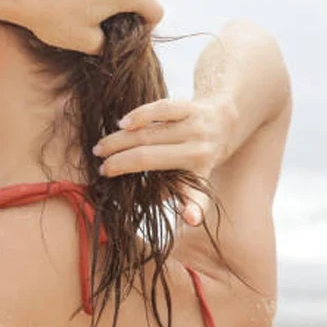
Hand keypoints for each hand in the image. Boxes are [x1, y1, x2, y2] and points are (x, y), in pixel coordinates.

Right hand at [92, 96, 236, 225]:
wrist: (226, 122)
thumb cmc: (200, 156)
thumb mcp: (195, 179)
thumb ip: (174, 194)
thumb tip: (150, 205)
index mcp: (201, 174)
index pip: (196, 195)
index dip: (191, 208)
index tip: (188, 219)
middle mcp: (199, 151)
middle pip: (149, 157)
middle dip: (120, 163)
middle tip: (100, 168)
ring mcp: (195, 127)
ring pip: (149, 134)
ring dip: (119, 141)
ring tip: (100, 148)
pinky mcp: (190, 107)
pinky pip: (163, 109)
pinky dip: (141, 116)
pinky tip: (122, 124)